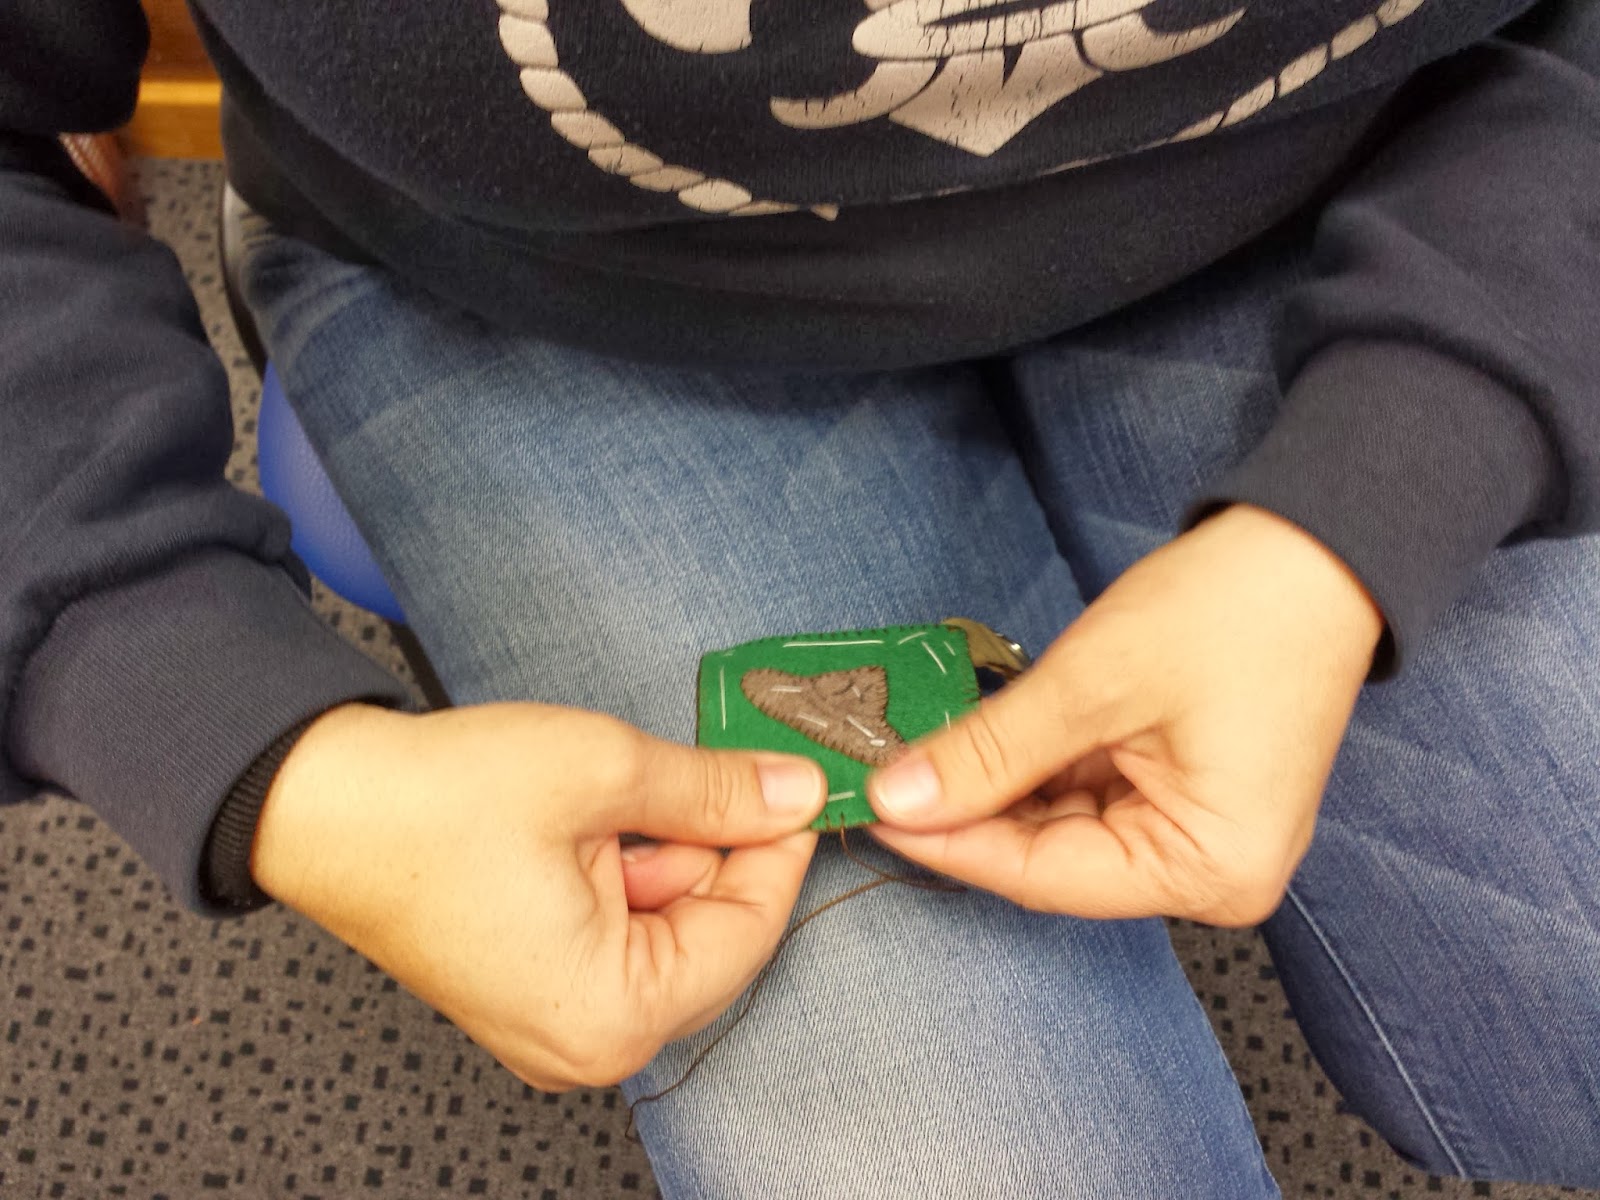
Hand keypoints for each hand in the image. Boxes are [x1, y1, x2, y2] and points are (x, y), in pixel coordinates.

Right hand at [250, 701, 825, 1089]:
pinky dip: (628, 873)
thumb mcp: (603, 772)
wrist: (322, 805)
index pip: (749, 935)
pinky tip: (594, 822)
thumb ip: (716, 790)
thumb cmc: (438, 802)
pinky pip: (619, 935)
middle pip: (711, 940)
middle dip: (719, 849)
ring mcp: (556, 1024)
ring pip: (667, 930)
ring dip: (668, 854)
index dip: (780, 849)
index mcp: (612, 1014)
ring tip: (621, 791)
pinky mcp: (534, 991)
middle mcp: (588, 1043)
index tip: (796, 784)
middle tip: (719, 768)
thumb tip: (795, 792)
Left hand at [868, 505, 1383, 925]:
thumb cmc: (1232, 611)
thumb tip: (898, 798)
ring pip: (1063, 828)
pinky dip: (1034, 769)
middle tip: (878, 776)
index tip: (870, 810)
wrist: (1315, 549)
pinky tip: (978, 741)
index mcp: (1208, 868)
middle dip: (966, 814)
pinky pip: (1091, 797)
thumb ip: (991, 751)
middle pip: (1052, 859)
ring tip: (917, 752)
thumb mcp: (1092, 682)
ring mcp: (1199, 836)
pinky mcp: (1185, 797)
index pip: (1043, 876)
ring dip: (995, 788)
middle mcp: (1210, 874)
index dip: (948, 844)